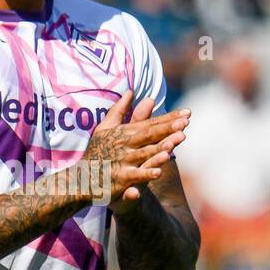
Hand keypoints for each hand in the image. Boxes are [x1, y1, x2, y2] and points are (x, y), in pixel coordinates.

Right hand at [79, 92, 187, 210]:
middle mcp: (126, 145)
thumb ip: (120, 110)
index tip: (187, 113)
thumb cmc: (97, 152)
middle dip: (168, 128)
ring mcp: (123, 161)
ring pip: (145, 153)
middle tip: (185, 122)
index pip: (151, 124)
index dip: (169, 118)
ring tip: (176, 141)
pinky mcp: (120, 178)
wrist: (82, 177)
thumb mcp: (106, 128)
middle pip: (150, 135)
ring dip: (160, 147)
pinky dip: (146, 173)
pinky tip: (159, 172)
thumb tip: (131, 91)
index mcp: (125, 133)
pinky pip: (135, 175)